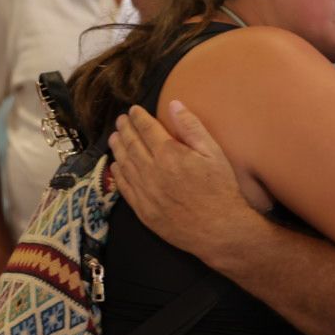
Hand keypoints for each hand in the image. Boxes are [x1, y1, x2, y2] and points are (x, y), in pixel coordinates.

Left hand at [108, 101, 259, 262]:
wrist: (219, 230)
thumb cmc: (220, 189)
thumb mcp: (213, 152)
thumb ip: (192, 127)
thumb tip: (174, 104)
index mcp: (169, 154)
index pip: (147, 129)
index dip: (138, 117)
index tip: (133, 110)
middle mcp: (151, 171)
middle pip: (131, 144)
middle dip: (124, 129)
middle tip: (120, 120)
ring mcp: (145, 192)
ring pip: (124, 164)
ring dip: (117, 148)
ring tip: (114, 138)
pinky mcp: (143, 211)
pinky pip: (124, 188)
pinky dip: (118, 174)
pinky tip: (115, 166)